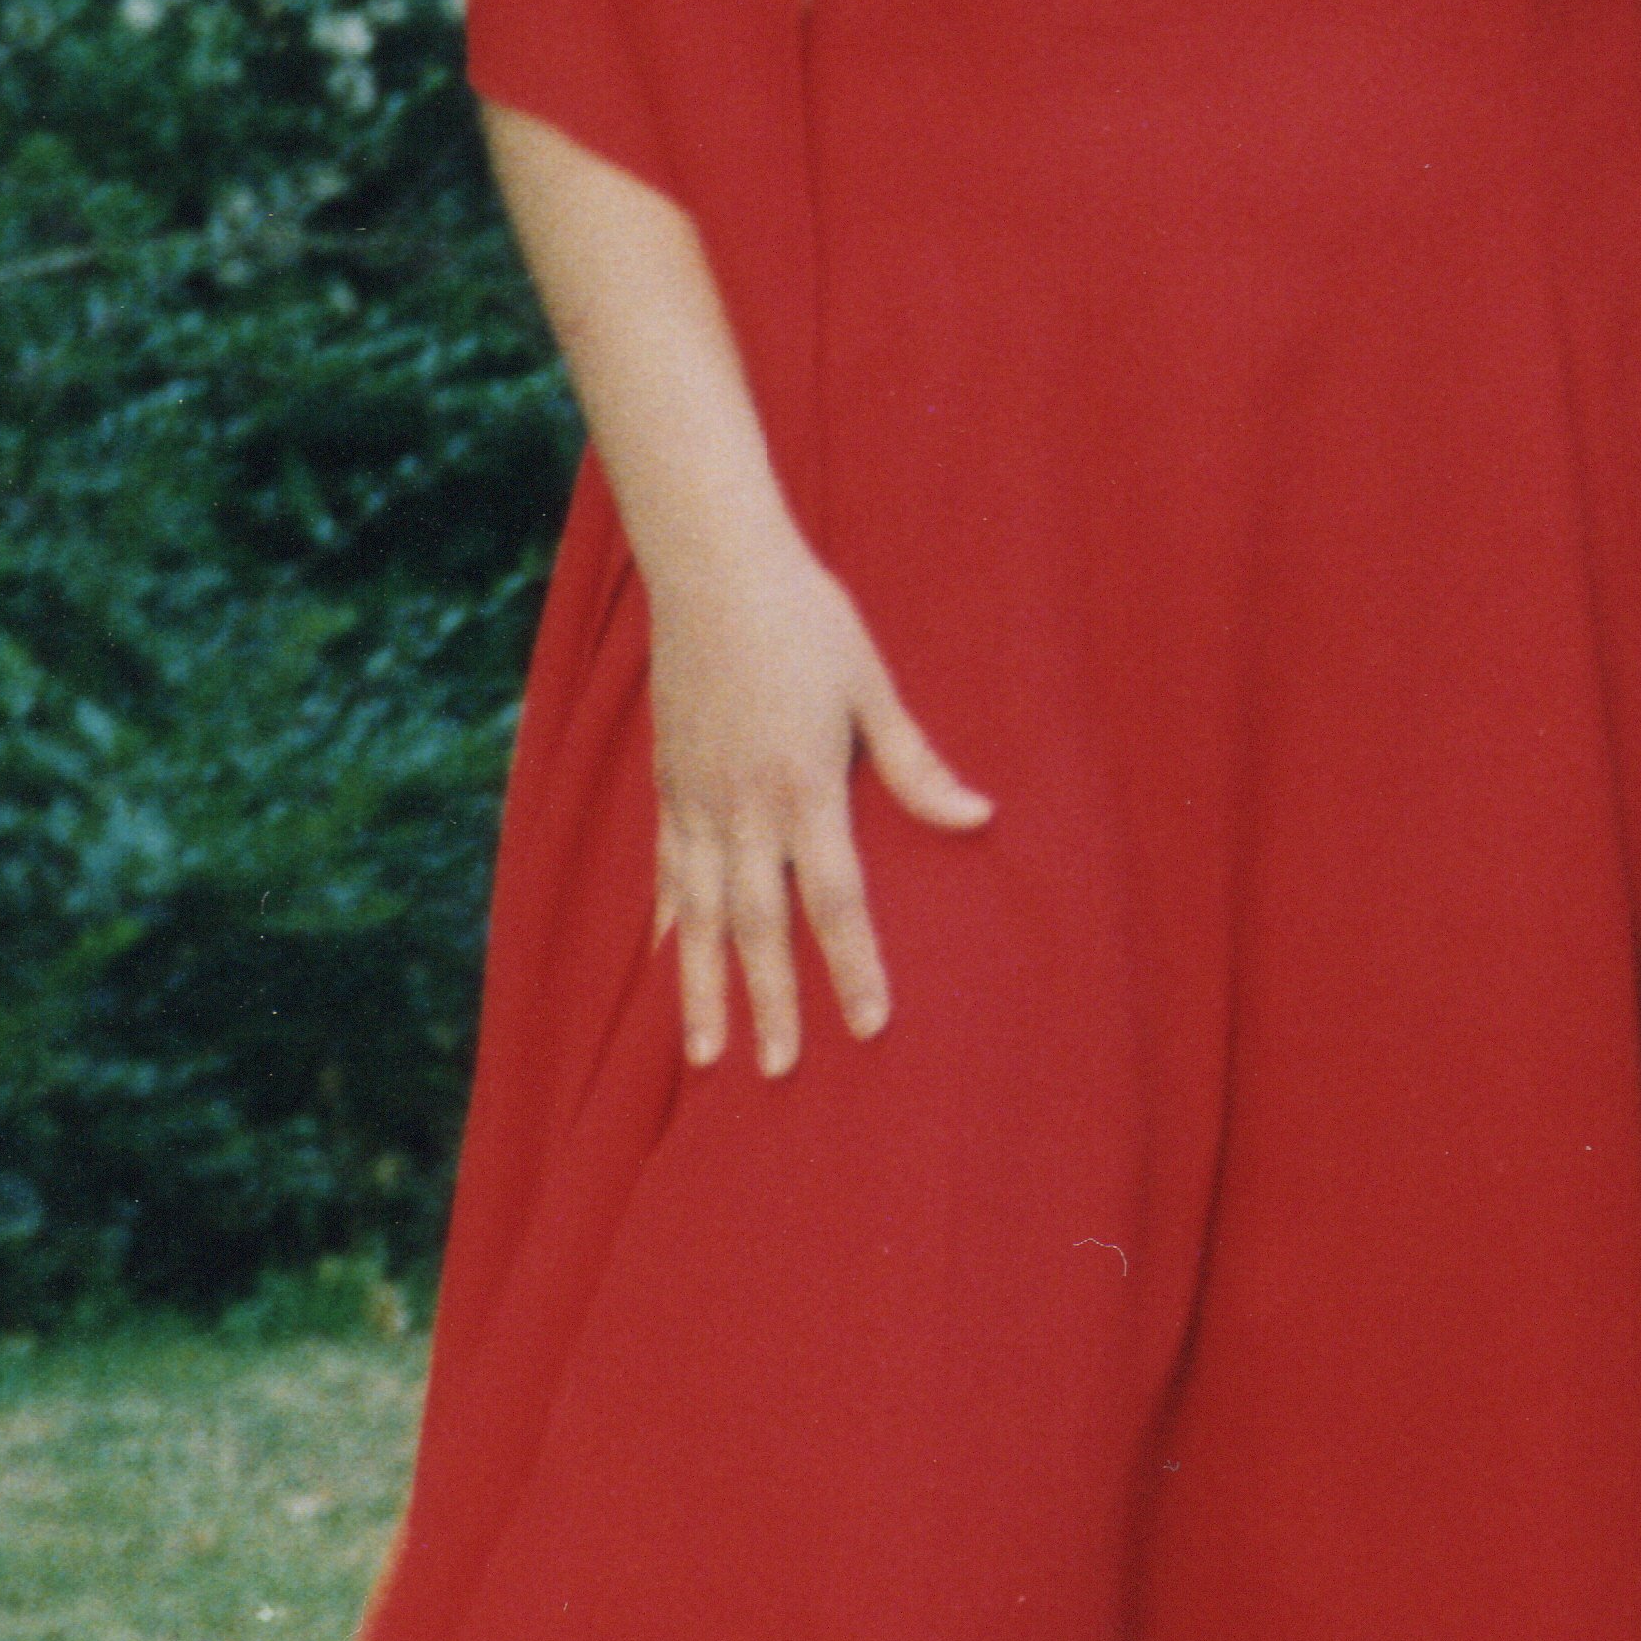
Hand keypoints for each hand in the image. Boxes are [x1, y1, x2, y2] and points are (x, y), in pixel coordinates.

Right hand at [643, 524, 987, 1071]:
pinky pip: (666, 872)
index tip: (869, 1024)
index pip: (836, 899)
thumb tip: (978, 815)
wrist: (713, 567)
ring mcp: (697, 800)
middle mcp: (744, 807)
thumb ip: (915, 764)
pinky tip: (663, 963)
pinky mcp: (668, 785)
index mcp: (806, 787)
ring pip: (698, 914)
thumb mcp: (873, 687)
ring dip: (703, 986)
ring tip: (706, 1053)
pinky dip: (667, 924)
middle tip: (780, 1072)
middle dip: (772, 1003)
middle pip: (760, 926)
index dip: (854, 965)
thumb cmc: (806, 620)